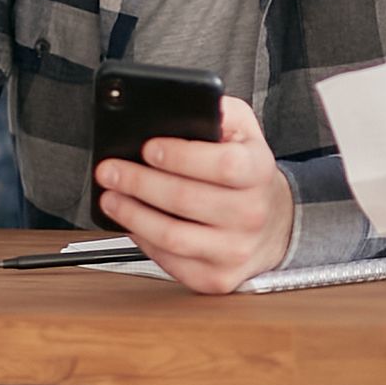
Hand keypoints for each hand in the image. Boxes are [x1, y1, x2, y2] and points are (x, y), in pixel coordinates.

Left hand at [93, 97, 296, 294]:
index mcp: (259, 172)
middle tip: (110, 170)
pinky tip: (132, 223)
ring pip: (173, 236)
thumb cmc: (248, 173)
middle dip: (139, 182)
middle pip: (187, 200)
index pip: (223, 165)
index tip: (149, 148)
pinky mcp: (217, 278)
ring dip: (133, 214)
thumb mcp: (244, 131)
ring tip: (111, 197)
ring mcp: (236, 250)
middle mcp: (252, 214)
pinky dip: (143, 240)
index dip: (182, 156)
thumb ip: (218, 112)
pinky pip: (170, 261)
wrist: (274, 223)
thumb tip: (185, 106)